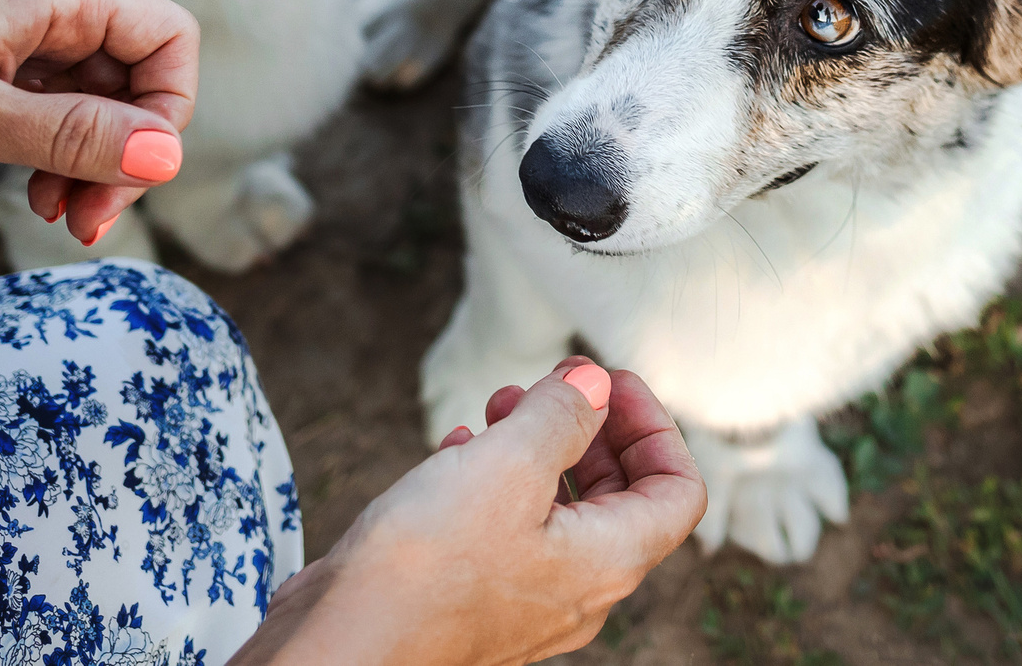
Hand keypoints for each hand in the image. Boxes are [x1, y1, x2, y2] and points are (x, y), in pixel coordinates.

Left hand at [0, 0, 194, 246]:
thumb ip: (74, 136)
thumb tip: (168, 157)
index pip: (168, 37)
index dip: (168, 112)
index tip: (129, 179)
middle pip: (134, 70)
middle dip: (126, 149)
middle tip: (88, 222)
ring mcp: (11, 22)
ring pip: (92, 91)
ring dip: (89, 156)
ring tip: (56, 216)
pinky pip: (46, 97)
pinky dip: (49, 145)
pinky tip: (29, 190)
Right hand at [236, 359, 705, 664]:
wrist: (344, 641)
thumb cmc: (429, 563)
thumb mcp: (510, 464)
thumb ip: (564, 416)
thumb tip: (595, 386)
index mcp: (608, 561)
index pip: (677, 491)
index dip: (653, 424)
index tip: (608, 382)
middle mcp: (577, 589)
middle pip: (619, 496)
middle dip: (589, 428)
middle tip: (548, 384)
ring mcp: (526, 599)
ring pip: (557, 509)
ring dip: (537, 447)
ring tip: (497, 406)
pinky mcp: (476, 598)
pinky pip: (507, 530)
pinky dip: (495, 481)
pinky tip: (456, 451)